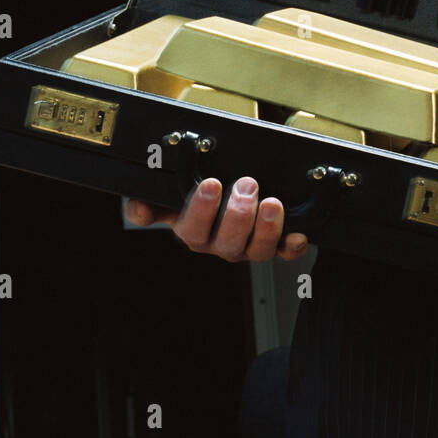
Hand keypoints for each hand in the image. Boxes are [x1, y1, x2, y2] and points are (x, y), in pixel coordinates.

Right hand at [124, 177, 309, 262]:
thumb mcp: (169, 194)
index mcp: (194, 230)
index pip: (193, 229)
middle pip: (227, 242)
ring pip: (257, 250)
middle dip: (238, 214)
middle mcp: (221, 244)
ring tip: (272, 204)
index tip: (211, 183)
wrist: (227, 192)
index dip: (202, 210)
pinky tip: (298, 235)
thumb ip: (149, 199)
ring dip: (266, 229)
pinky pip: (284, 253)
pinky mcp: (274, 245)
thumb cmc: (197, 193)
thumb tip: (138, 209)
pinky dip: (292, 247)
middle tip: (246, 184)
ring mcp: (248, 247)